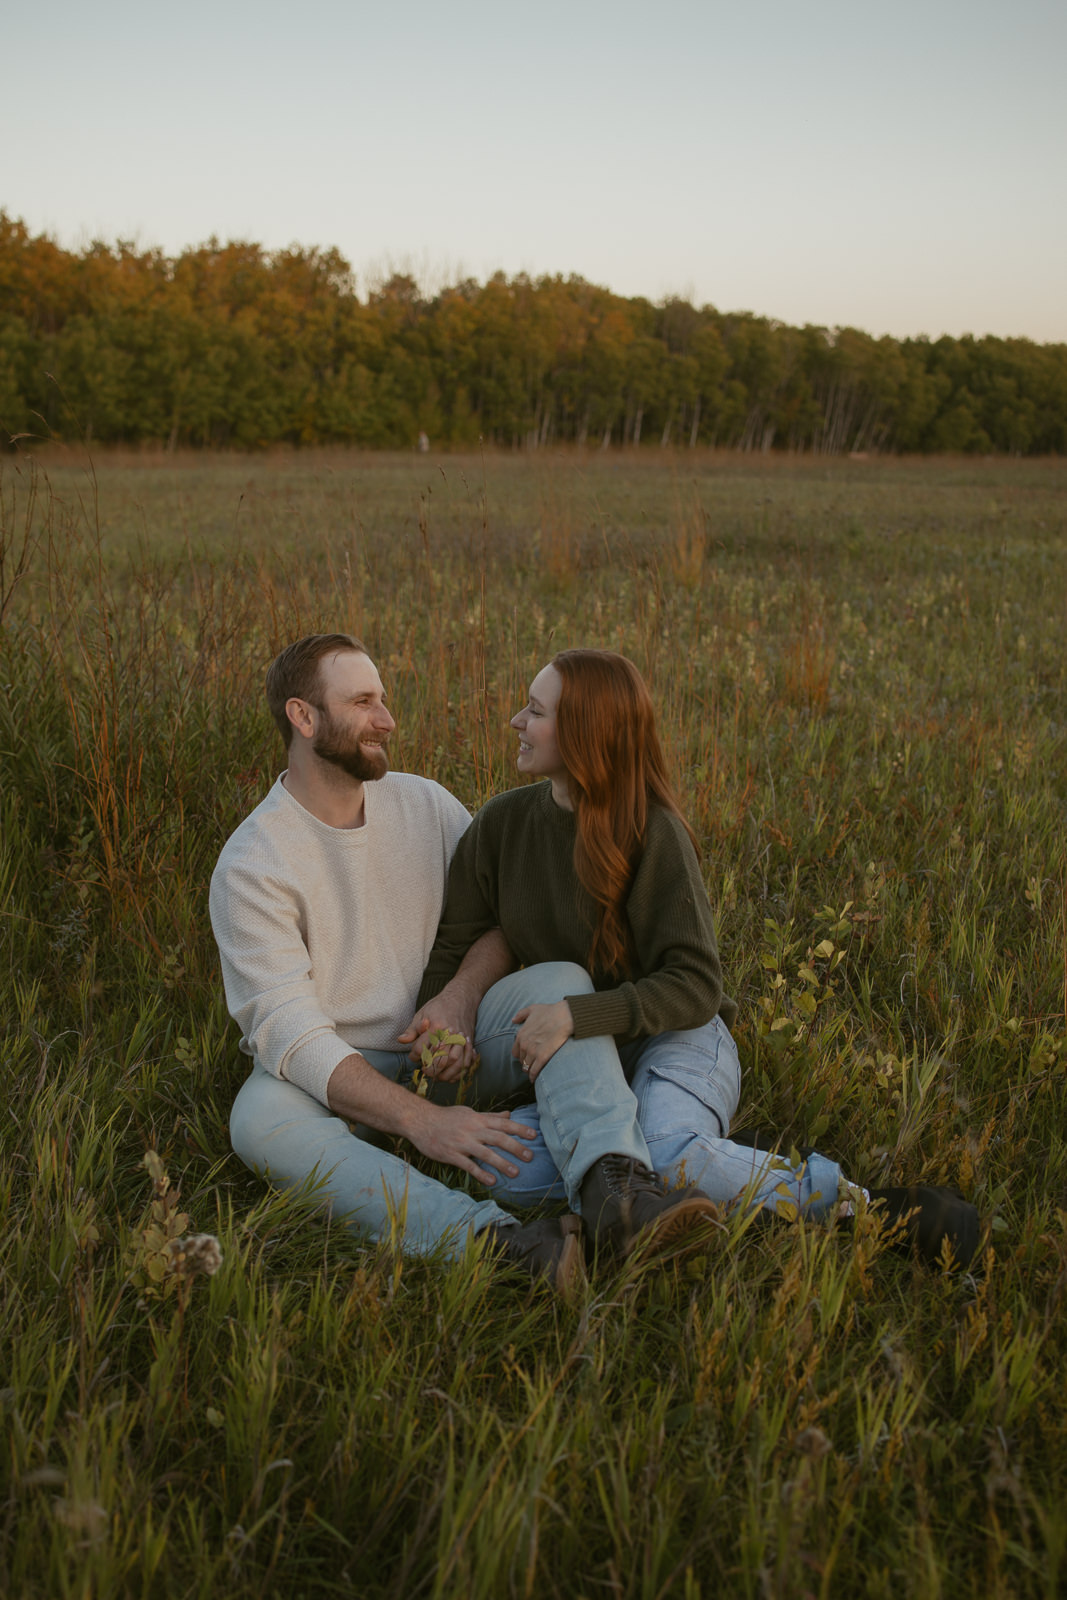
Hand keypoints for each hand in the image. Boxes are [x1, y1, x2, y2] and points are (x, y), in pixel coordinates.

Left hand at [397, 985, 476, 1081]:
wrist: (462, 997)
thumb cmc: (440, 1005)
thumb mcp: (422, 1013)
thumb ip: (412, 1029)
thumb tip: (401, 1040)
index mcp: (435, 1026)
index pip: (420, 1048)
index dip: (414, 1056)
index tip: (413, 1057)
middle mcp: (449, 1034)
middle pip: (439, 1058)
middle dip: (430, 1068)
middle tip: (425, 1070)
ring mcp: (460, 1038)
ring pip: (454, 1061)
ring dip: (445, 1072)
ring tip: (437, 1076)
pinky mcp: (469, 1042)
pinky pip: (466, 1060)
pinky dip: (460, 1071)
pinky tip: (452, 1075)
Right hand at [410, 1105, 535, 1185]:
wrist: (420, 1121)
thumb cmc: (446, 1117)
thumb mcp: (469, 1113)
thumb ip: (489, 1116)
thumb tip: (508, 1114)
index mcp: (478, 1119)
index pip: (502, 1124)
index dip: (519, 1129)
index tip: (534, 1135)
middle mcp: (472, 1130)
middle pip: (498, 1138)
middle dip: (516, 1147)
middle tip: (530, 1157)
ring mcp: (462, 1143)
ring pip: (485, 1153)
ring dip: (502, 1163)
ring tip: (516, 1172)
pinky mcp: (451, 1155)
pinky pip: (468, 1165)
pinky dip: (480, 1173)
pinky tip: (492, 1180)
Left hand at [511, 1000, 574, 1083]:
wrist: (564, 1017)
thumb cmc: (550, 1012)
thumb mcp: (532, 1009)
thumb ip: (521, 1014)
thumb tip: (513, 1020)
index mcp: (520, 1034)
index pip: (515, 1052)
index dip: (521, 1055)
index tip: (526, 1056)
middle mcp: (524, 1044)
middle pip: (521, 1060)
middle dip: (526, 1062)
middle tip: (532, 1063)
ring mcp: (533, 1051)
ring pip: (527, 1067)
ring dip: (529, 1070)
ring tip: (534, 1072)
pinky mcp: (543, 1057)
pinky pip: (534, 1071)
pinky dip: (533, 1076)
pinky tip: (534, 1079)